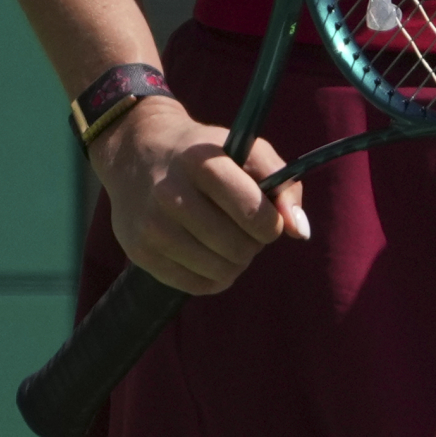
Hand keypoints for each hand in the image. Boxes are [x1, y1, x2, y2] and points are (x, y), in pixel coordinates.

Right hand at [86, 96, 309, 294]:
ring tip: (226, 238)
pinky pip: (198, 286)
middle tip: (243, 226)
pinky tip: (208, 253)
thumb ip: (284, 184)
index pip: (254, 214)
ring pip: (221, 272)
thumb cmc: (204, 153)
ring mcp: (152, 227)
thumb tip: (299, 231)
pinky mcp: (141, 253)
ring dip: (235, 261)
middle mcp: (171, 195)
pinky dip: (214, 276)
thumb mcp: (247, 150)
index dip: (271, 223)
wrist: (136, 153)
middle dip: (253, 242)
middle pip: (239, 248)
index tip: (266, 216)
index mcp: (201, 162)